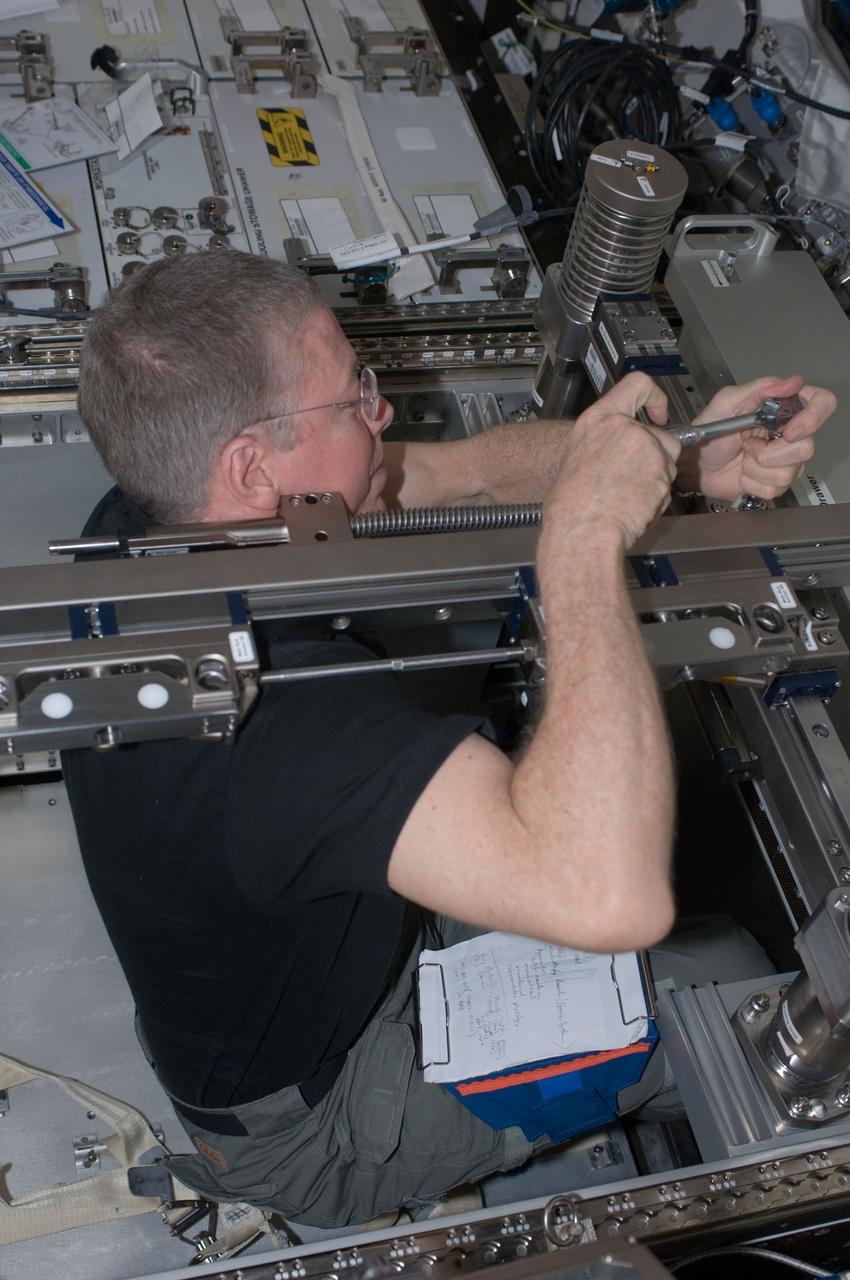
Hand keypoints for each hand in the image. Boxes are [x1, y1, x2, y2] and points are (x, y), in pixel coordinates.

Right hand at [547, 372, 680, 549]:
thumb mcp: (577, 457)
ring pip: (668, 462)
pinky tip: (634, 508)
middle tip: (636, 481)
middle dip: (657, 458)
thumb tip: (612, 453)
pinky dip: (657, 498)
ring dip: (656, 480)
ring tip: (628, 499)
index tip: (659, 412)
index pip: (636, 385)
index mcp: (598, 420)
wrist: (582, 529)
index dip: (655, 397)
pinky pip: (668, 485)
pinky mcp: (661, 470)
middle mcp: (625, 428)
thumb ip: (601, 446)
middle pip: (660, 435)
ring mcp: (646, 447)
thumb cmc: (571, 506)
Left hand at [678, 375, 836, 502]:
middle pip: (806, 447)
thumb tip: (793, 382)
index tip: (790, 432)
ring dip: (757, 468)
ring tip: (743, 458)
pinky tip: (742, 474)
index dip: (813, 418)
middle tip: (747, 445)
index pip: (822, 404)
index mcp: (783, 409)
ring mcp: (785, 461)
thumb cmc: (708, 432)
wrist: (694, 465)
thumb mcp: (727, 403)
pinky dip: (752, 483)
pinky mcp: (774, 484)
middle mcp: (790, 435)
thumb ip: (760, 389)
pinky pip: (775, 489)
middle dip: (770, 452)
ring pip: (790, 472)